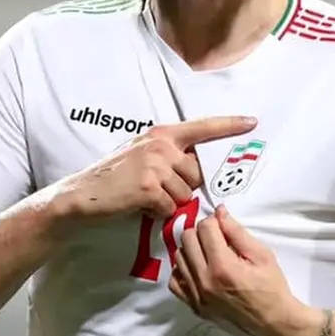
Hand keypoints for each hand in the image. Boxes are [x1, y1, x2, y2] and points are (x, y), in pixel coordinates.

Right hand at [55, 116, 256, 225]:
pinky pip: (170, 207)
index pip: (202, 127)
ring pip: (186, 194)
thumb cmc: (112, 178)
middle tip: (156, 190)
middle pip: (196, 174)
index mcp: (161, 134)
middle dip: (183, 187)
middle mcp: (161, 145)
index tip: (252, 122)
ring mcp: (155, 165)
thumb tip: (194, 167)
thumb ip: (167, 154)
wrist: (81, 196)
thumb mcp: (140, 154)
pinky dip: (157, 213)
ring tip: (144, 198)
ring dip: (170, 202)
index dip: (229, 125)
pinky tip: (139, 206)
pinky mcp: (148, 187)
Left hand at [169, 205, 315, 335]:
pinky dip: (183, 270)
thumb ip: (237, 232)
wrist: (274, 324)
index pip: (204, 228)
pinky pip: (175, 282)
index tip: (223, 226)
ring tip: (208, 253)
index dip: (214, 221)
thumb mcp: (261, 254)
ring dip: (192, 249)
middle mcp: (205, 281)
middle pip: (187, 239)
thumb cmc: (272, 288)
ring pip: (178, 257)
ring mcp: (197, 296)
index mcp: (223, 266)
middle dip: (201, 232)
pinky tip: (197, 268)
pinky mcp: (194, 307)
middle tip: (216, 238)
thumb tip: (219, 212)